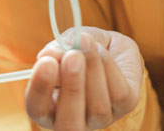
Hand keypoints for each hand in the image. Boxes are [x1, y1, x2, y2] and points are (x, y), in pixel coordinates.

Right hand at [25, 27, 142, 130]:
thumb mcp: (70, 41)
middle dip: (71, 88)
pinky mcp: (126, 105)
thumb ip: (60, 47)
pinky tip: (103, 51)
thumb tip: (49, 54)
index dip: (40, 89)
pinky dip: (109, 68)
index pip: (37, 109)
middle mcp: (75, 119)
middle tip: (72, 56)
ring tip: (88, 43)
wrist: (115, 44)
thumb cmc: (86, 48)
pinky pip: (119, 93)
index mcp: (51, 108)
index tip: (45, 62)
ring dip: (93, 70)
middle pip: (68, 123)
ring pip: (97, 108)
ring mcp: (101, 117)